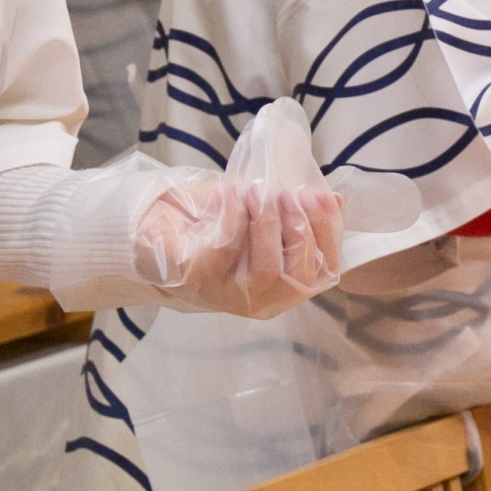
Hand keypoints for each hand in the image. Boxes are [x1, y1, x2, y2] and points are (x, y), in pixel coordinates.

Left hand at [134, 174, 343, 318]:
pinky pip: (227, 250)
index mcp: (283, 286)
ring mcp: (229, 295)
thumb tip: (332, 199)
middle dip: (300, 230)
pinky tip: (233, 195)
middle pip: (299, 276)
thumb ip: (296, 210)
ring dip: (269, 224)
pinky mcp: (198, 281)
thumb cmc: (219, 223)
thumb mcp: (262, 213)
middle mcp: (261, 300)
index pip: (323, 271)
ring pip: (267, 269)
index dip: (327, 234)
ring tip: (260, 190)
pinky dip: (235, 216)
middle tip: (287, 194)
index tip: (321, 197)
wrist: (158, 226)